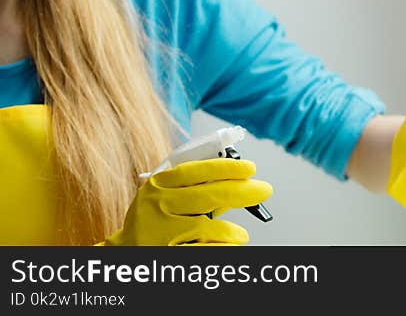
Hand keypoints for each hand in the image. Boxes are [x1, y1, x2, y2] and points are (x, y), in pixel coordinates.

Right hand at [100, 158, 272, 244]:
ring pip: (209, 228)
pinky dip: (222, 248)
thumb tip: (238, 182)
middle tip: (264, 190)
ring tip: (241, 235)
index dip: (227, 167)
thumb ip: (198, 189)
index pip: (197, 170)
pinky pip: (204, 251)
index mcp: (159, 184)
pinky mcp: (165, 254)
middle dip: (243, 192)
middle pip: (209, 195)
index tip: (250, 168)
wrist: (124, 251)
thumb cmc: (155, 219)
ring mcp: (160, 231)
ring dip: (232, 232)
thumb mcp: (169, 197)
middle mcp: (158, 204)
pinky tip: (230, 246)